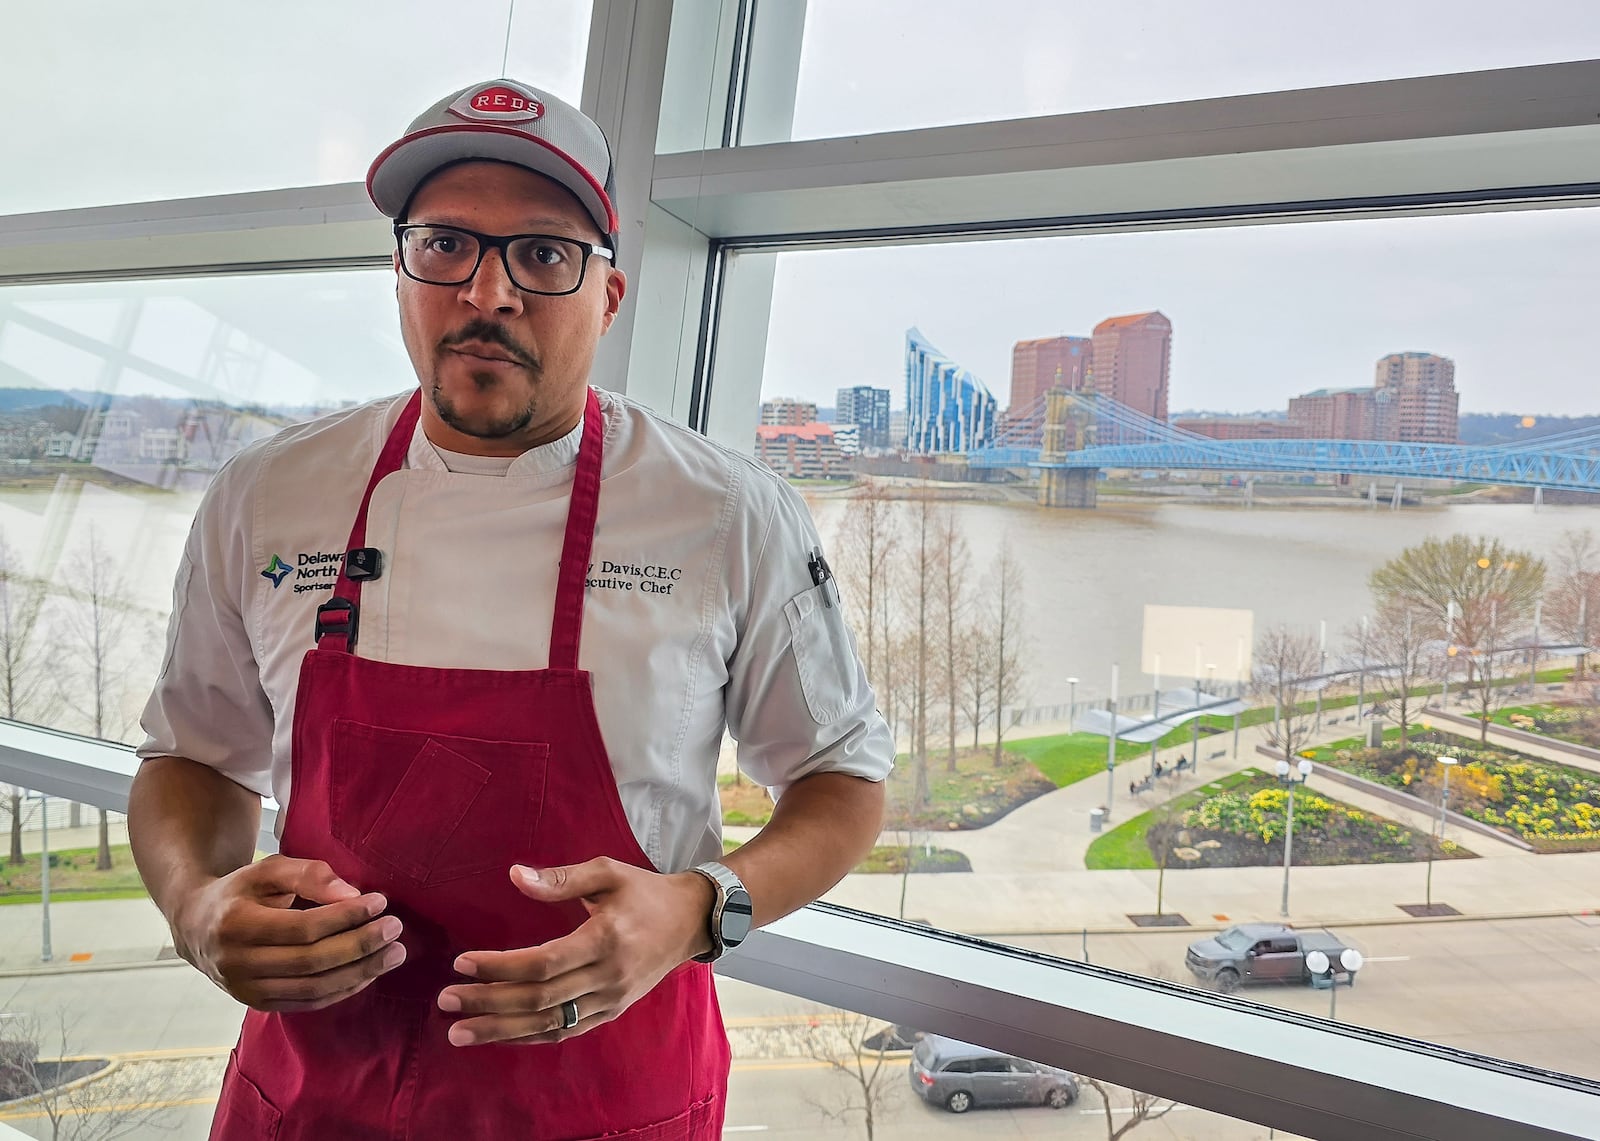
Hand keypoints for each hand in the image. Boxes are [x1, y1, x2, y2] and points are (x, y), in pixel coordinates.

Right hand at [171, 854, 405, 1012]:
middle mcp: (236, 964)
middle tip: (395, 928)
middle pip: (311, 962)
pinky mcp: (258, 1005)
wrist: (198, 926)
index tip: (380, 902)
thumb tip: (352, 894)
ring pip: (313, 988)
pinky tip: (369, 972)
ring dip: (360, 972)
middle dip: (360, 945)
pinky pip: (309, 1003)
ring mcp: (245, 990)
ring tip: (394, 953)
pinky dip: (343, 990)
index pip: (301, 928)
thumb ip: (309, 874)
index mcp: (235, 925)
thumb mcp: (268, 869)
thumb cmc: (241, 891)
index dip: (345, 917)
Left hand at [437, 857, 714, 1045]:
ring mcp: (612, 999)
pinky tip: (499, 1036)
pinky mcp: (612, 1011)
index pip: (542, 963)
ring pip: (549, 1023)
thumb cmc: (645, 891)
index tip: (461, 963)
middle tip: (446, 1000)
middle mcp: (608, 976)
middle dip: (488, 1002)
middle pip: (538, 999)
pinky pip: (567, 1030)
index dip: (499, 967)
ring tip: (458, 1032)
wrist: (691, 921)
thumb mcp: (607, 872)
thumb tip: (515, 876)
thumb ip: (560, 878)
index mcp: (605, 939)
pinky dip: (530, 1037)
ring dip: (500, 1031)